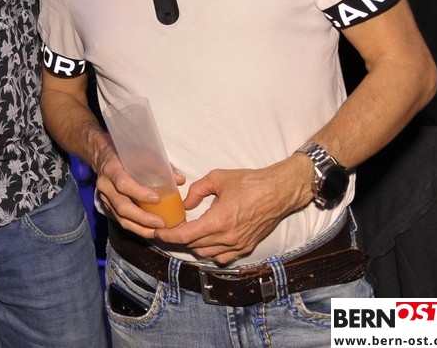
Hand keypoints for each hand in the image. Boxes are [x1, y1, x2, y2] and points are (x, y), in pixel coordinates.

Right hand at [94, 151, 186, 238]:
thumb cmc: (125, 155)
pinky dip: (136, 228)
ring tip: (158, 232)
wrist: (103, 157)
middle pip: (122, 206)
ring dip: (140, 227)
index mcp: (112, 169)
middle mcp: (105, 185)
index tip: (157, 199)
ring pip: (121, 217)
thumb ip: (160, 165)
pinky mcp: (108, 206)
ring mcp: (104, 198)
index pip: (123, 183)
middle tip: (161, 223)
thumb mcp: (141, 154)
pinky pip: (121, 221)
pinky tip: (151, 231)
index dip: (139, 193)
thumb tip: (180, 180)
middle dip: (142, 218)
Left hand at [151, 158, 309, 264]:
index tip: (157, 232)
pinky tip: (207, 240)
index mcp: (218, 221)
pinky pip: (222, 257)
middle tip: (169, 228)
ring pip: (206, 253)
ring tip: (187, 232)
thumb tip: (186, 204)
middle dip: (178, 238)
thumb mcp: (217, 178)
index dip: (168, 235)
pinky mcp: (247, 247)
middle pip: (193, 246)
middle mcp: (227, 238)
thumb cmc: (250, 182)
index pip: (185, 236)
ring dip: (193, 245)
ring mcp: (238, 246)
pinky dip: (211, 251)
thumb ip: (196, 190)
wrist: (279, 191)